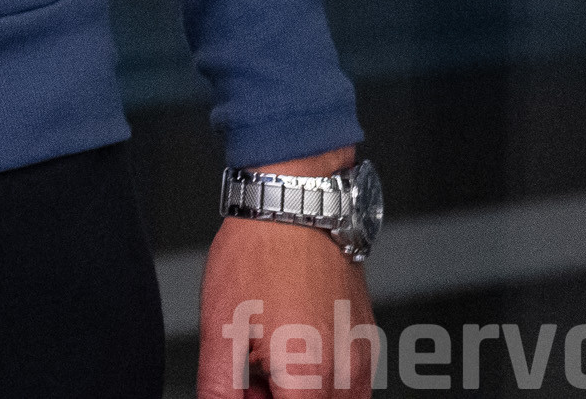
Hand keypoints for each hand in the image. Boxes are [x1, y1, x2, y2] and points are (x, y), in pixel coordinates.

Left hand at [198, 151, 377, 396]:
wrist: (295, 206)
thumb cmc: (260, 255)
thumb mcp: (220, 328)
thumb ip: (220, 387)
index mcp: (310, 376)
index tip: (244, 391)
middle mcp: (347, 373)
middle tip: (247, 375)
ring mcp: (361, 358)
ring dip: (296, 393)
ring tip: (264, 359)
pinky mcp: (365, 342)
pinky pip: (345, 385)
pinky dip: (315, 380)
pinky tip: (286, 348)